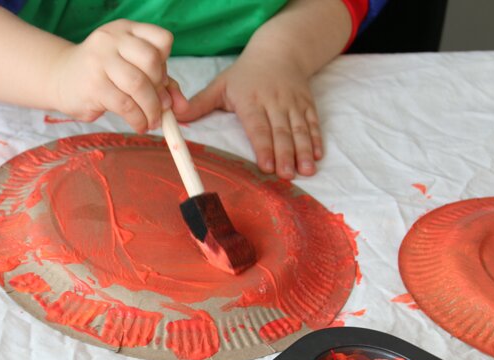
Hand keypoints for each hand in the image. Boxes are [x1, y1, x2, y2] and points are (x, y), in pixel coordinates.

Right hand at [50, 19, 174, 132]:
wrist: (61, 79)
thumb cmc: (103, 74)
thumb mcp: (131, 69)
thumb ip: (161, 84)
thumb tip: (183, 108)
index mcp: (126, 30)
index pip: (162, 39)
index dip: (166, 63)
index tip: (160, 80)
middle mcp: (113, 40)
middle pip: (153, 61)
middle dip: (161, 89)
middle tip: (159, 106)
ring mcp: (101, 61)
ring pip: (139, 86)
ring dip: (152, 109)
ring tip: (152, 121)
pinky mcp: (94, 85)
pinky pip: (125, 105)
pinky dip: (138, 119)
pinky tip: (139, 124)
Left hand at [174, 52, 322, 178]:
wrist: (279, 50)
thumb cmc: (244, 74)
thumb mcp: (221, 85)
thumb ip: (200, 104)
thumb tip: (176, 117)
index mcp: (251, 100)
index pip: (258, 127)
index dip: (263, 147)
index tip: (266, 166)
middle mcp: (274, 102)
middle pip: (281, 132)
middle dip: (285, 155)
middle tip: (287, 175)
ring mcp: (293, 103)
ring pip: (300, 130)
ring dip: (304, 151)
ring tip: (306, 171)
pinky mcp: (307, 104)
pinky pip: (313, 123)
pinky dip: (316, 139)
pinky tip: (318, 155)